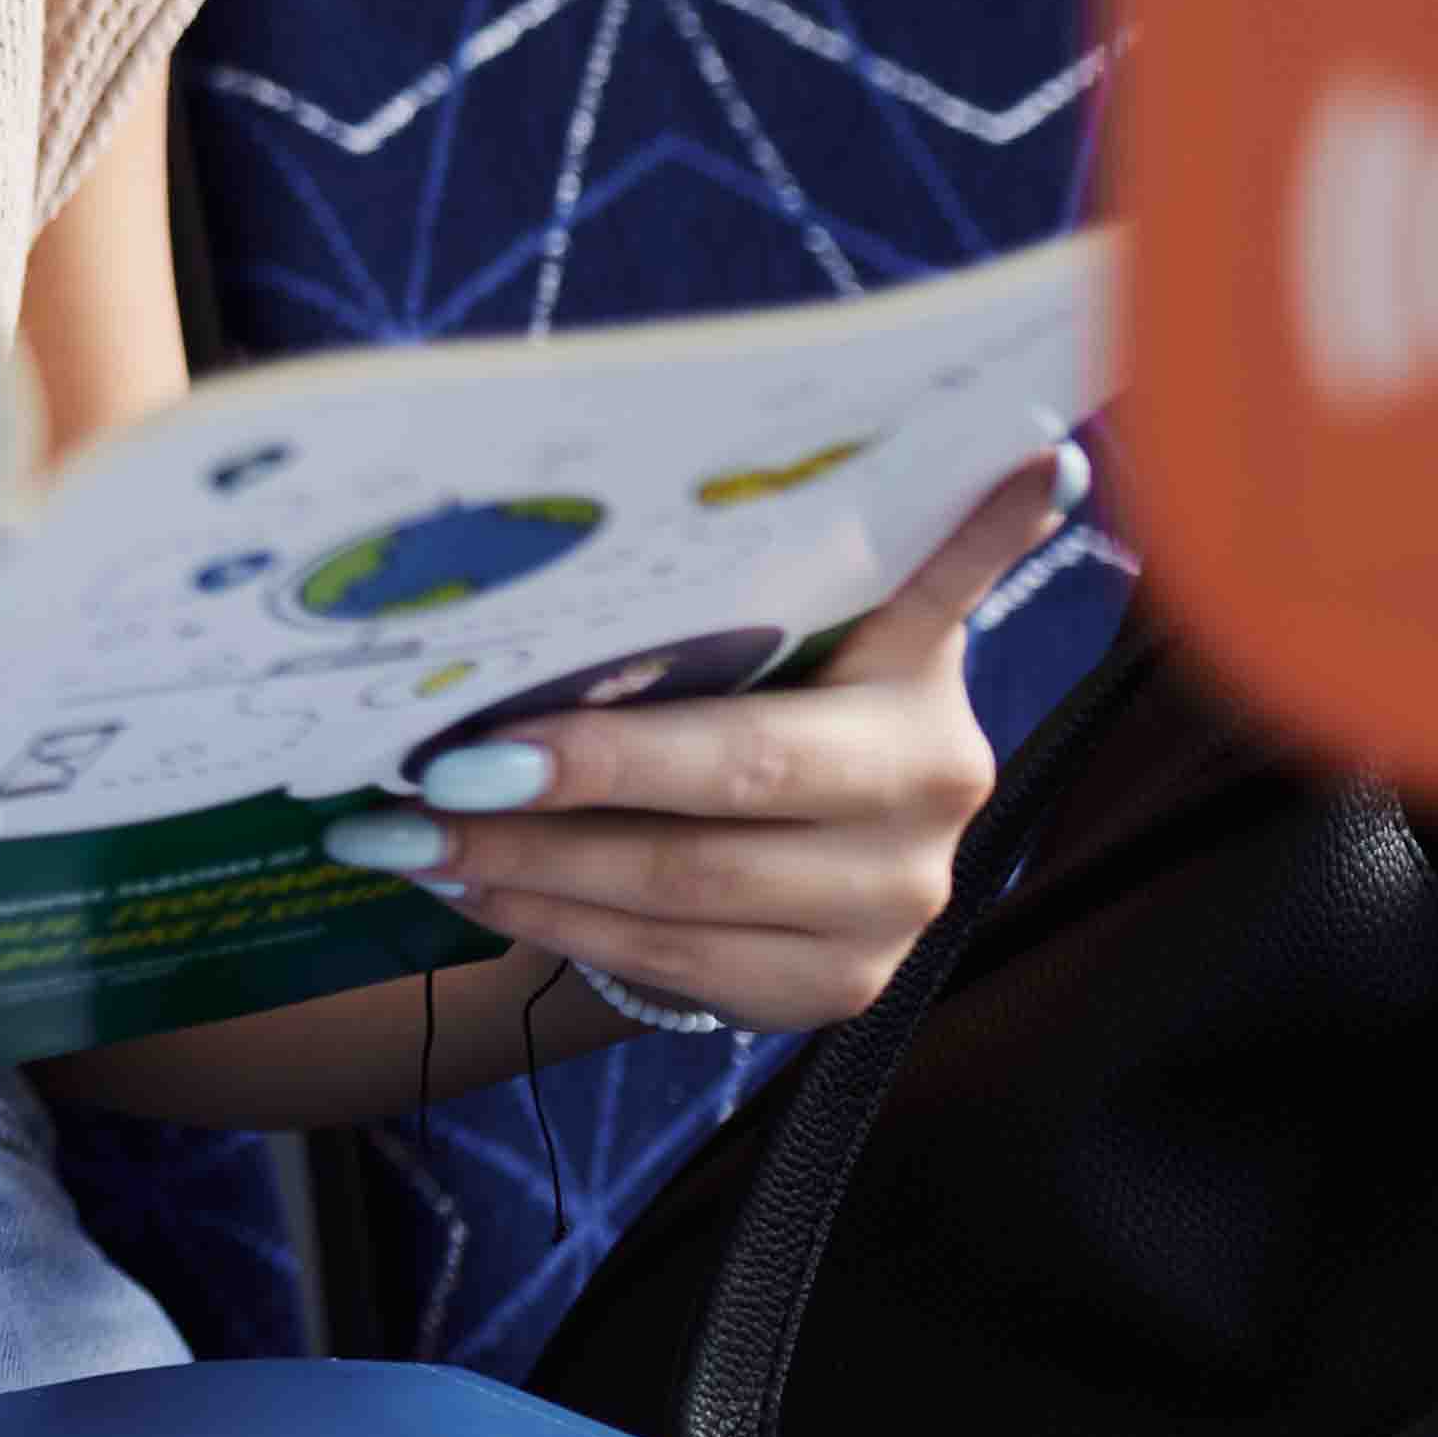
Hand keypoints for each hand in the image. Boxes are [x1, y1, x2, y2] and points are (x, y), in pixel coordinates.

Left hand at [320, 448, 1074, 1034]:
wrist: (768, 873)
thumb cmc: (727, 707)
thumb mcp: (735, 639)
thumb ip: (703, 594)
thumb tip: (545, 514)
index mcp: (918, 657)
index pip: (948, 575)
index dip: (983, 527)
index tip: (1036, 452)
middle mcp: (935, 776)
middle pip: (745, 768)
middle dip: (576, 770)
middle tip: (438, 762)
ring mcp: (898, 896)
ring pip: (685, 883)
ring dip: (524, 861)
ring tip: (402, 833)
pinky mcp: (841, 984)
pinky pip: (672, 961)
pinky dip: (549, 921)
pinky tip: (463, 888)